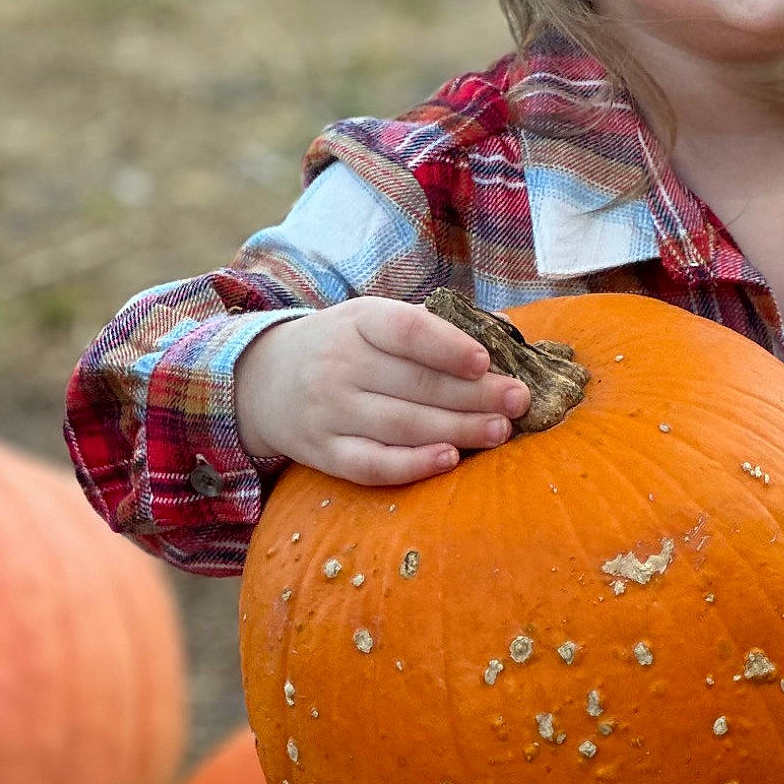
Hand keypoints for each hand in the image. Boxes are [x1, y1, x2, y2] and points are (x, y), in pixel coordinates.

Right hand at [236, 298, 529, 484]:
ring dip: (457, 430)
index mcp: (360, 322)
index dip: (448, 346)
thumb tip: (505, 337)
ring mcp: (329, 412)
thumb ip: (431, 329)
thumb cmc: (345, 346)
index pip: (407, 330)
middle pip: (415, 383)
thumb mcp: (374, 319)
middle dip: (474, 395)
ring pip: (401, 424)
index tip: (486, 361)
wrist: (265, 379)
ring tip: (501, 430)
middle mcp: (340, 365)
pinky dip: (411, 465)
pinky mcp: (323, 453)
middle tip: (518, 401)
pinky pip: (371, 464)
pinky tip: (449, 460)